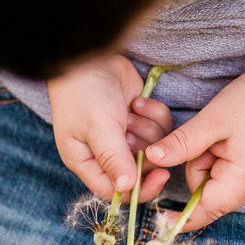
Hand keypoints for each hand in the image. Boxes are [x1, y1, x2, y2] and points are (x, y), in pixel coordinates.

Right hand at [47, 55, 174, 201]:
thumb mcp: (98, 127)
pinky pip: (160, 127)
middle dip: (145, 150)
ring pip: (154, 149)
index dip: (140, 188)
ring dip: (149, 130)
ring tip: (132, 111)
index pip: (115, 191)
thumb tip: (126, 189)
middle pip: (140, 171)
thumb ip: (114, 159)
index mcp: (86, 162)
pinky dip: (154, 114)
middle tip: (134, 127)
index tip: (161, 175)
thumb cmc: (84, 92)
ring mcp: (124, 135)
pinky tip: (138, 100)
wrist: (90, 53)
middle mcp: (105, 153)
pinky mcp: (139, 118)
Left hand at [143, 64, 244, 232]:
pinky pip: (231, 179)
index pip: (207, 211)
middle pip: (210, 197)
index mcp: (243, 177)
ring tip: (223, 138)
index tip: (160, 216)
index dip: (182, 218)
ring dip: (211, 166)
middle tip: (210, 141)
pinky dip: (222, 164)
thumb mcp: (211, 120)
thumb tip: (150, 159)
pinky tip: (230, 143)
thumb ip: (181, 144)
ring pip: (219, 187)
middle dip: (199, 171)